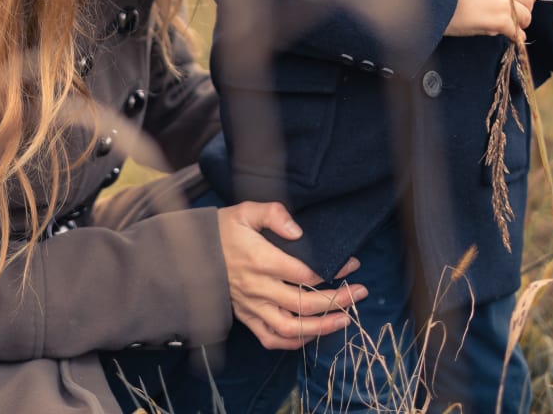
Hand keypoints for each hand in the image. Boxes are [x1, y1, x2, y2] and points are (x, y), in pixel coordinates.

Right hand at [216, 201, 366, 349]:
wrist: (192, 254)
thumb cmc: (223, 231)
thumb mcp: (245, 211)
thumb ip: (273, 215)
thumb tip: (297, 229)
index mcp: (260, 260)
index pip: (304, 273)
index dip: (332, 272)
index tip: (352, 266)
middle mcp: (257, 288)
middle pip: (304, 303)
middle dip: (337, 301)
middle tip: (360, 293)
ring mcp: (252, 307)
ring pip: (290, 327)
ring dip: (321, 328)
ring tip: (345, 320)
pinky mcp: (247, 318)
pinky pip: (272, 338)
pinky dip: (294, 342)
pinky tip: (313, 335)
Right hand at [444, 0, 536, 42]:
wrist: (438, 5)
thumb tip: (520, 1)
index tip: (524, 4)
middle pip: (529, 0)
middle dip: (525, 11)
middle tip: (516, 19)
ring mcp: (503, 3)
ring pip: (526, 16)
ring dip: (520, 24)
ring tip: (511, 27)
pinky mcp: (499, 20)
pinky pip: (516, 31)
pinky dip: (516, 36)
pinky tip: (513, 37)